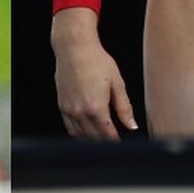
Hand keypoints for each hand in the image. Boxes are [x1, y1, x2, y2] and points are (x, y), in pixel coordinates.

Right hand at [53, 7, 136, 139]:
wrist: (73, 48)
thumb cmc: (96, 60)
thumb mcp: (117, 82)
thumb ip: (124, 107)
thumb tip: (132, 125)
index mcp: (97, 107)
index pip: (108, 134)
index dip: (116, 142)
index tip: (122, 144)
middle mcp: (80, 111)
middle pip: (94, 137)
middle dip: (105, 142)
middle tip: (114, 143)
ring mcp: (69, 109)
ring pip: (81, 135)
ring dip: (92, 140)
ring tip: (102, 140)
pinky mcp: (62, 104)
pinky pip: (69, 127)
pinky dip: (78, 133)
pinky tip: (86, 132)